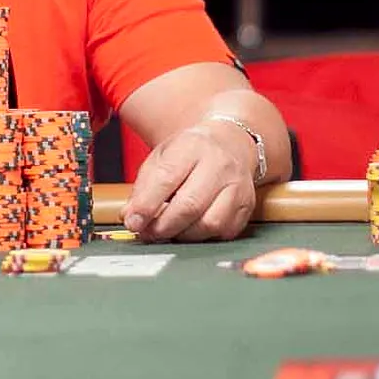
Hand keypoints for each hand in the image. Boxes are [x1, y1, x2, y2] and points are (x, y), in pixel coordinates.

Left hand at [120, 120, 257, 241]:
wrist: (230, 142)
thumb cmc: (191, 152)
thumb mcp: (162, 156)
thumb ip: (143, 186)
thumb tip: (131, 216)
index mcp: (192, 145)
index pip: (166, 178)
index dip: (147, 205)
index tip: (133, 222)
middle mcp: (219, 164)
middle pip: (190, 205)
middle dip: (163, 226)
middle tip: (148, 233)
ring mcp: (237, 185)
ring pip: (209, 222)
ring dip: (183, 234)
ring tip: (169, 231)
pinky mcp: (248, 205)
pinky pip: (225, 231)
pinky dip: (204, 237)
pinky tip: (192, 228)